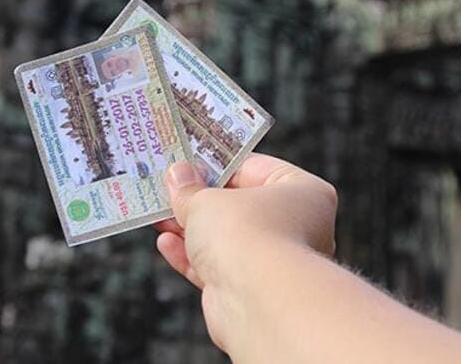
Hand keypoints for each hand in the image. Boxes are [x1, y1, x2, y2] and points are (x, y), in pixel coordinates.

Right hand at [155, 153, 337, 356]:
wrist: (258, 303)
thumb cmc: (248, 236)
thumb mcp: (207, 200)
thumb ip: (189, 188)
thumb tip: (177, 174)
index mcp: (302, 192)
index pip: (254, 167)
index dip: (216, 162)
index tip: (187, 159)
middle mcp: (296, 226)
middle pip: (238, 204)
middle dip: (199, 198)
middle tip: (167, 185)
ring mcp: (274, 261)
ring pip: (225, 238)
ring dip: (189, 227)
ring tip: (158, 213)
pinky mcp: (251, 290)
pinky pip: (218, 267)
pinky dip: (191, 256)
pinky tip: (166, 243)